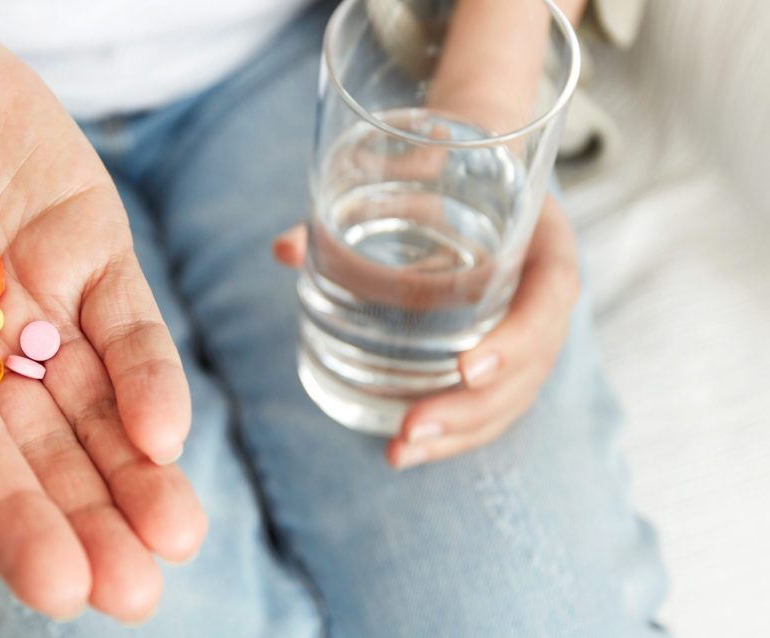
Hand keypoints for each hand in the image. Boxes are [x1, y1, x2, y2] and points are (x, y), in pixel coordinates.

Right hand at [0, 7, 203, 621]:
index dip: (10, 520)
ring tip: (174, 538)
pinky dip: (149, 376)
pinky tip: (165, 432)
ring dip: (137, 473)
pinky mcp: (94, 256)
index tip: (56, 585)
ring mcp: (45, 310)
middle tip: (134, 591)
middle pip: (45, 453)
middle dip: (91, 519)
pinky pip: (129, 325)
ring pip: (99, 407)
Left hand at [272, 197, 578, 468]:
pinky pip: (491, 404)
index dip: (516, 339)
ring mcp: (530, 332)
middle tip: (409, 429)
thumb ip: (353, 200)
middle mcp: (544, 295)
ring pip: (511, 399)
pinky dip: (452, 433)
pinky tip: (404, 450)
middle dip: (469, 408)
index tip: (466, 369)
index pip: (550, 299)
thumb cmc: (447, 171)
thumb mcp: (416, 170)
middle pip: (529, 368)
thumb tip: (284, 248)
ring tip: (398, 453)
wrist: (480, 168)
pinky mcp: (505, 356)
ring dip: (457, 434)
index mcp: (545, 243)